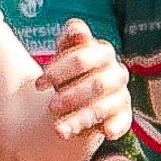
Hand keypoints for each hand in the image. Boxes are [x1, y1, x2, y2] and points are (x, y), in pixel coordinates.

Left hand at [36, 18, 130, 143]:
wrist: (75, 99)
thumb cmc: (67, 72)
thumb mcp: (62, 55)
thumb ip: (68, 40)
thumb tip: (75, 28)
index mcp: (101, 51)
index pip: (83, 58)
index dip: (59, 70)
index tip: (37, 85)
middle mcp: (115, 71)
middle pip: (97, 84)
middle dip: (72, 96)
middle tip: (49, 107)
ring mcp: (121, 94)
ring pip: (104, 106)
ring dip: (81, 118)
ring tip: (58, 130)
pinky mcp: (123, 115)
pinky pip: (123, 121)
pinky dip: (116, 126)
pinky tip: (106, 132)